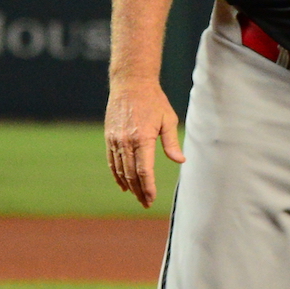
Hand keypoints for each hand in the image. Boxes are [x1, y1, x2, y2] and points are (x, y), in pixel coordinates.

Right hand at [105, 80, 184, 208]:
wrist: (130, 85)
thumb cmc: (154, 101)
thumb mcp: (168, 119)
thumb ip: (171, 142)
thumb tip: (180, 161)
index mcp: (142, 138)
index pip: (144, 170)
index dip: (147, 187)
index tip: (151, 199)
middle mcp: (126, 142)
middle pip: (131, 174)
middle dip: (139, 190)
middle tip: (146, 203)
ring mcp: (115, 140)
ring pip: (120, 169)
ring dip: (128, 185)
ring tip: (137, 196)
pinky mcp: (109, 138)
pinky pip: (112, 161)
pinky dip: (117, 174)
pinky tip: (123, 184)